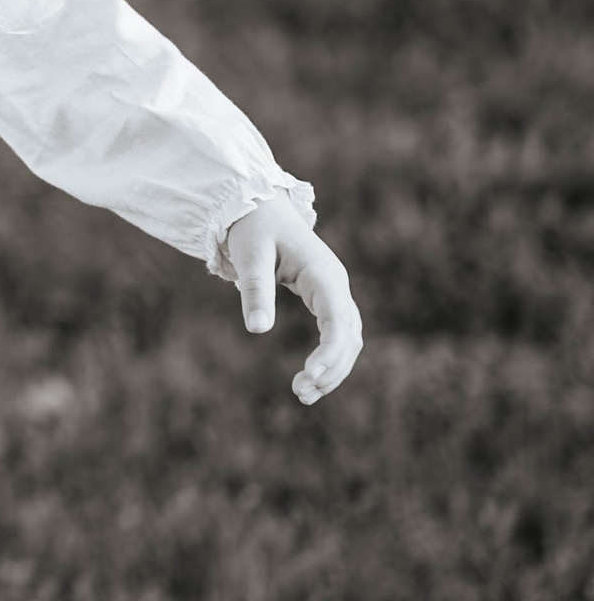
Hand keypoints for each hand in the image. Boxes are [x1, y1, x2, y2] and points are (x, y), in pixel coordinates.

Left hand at [225, 197, 360, 403]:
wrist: (259, 206)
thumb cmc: (253, 228)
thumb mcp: (250, 255)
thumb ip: (255, 289)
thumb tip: (257, 329)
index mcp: (323, 274)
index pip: (338, 320)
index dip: (330, 351)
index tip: (310, 374)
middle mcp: (336, 285)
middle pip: (349, 336)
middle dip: (331, 368)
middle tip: (301, 393)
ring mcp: (334, 292)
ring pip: (348, 339)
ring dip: (333, 369)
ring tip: (303, 394)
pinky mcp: (325, 298)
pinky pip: (337, 334)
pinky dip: (329, 358)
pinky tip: (311, 378)